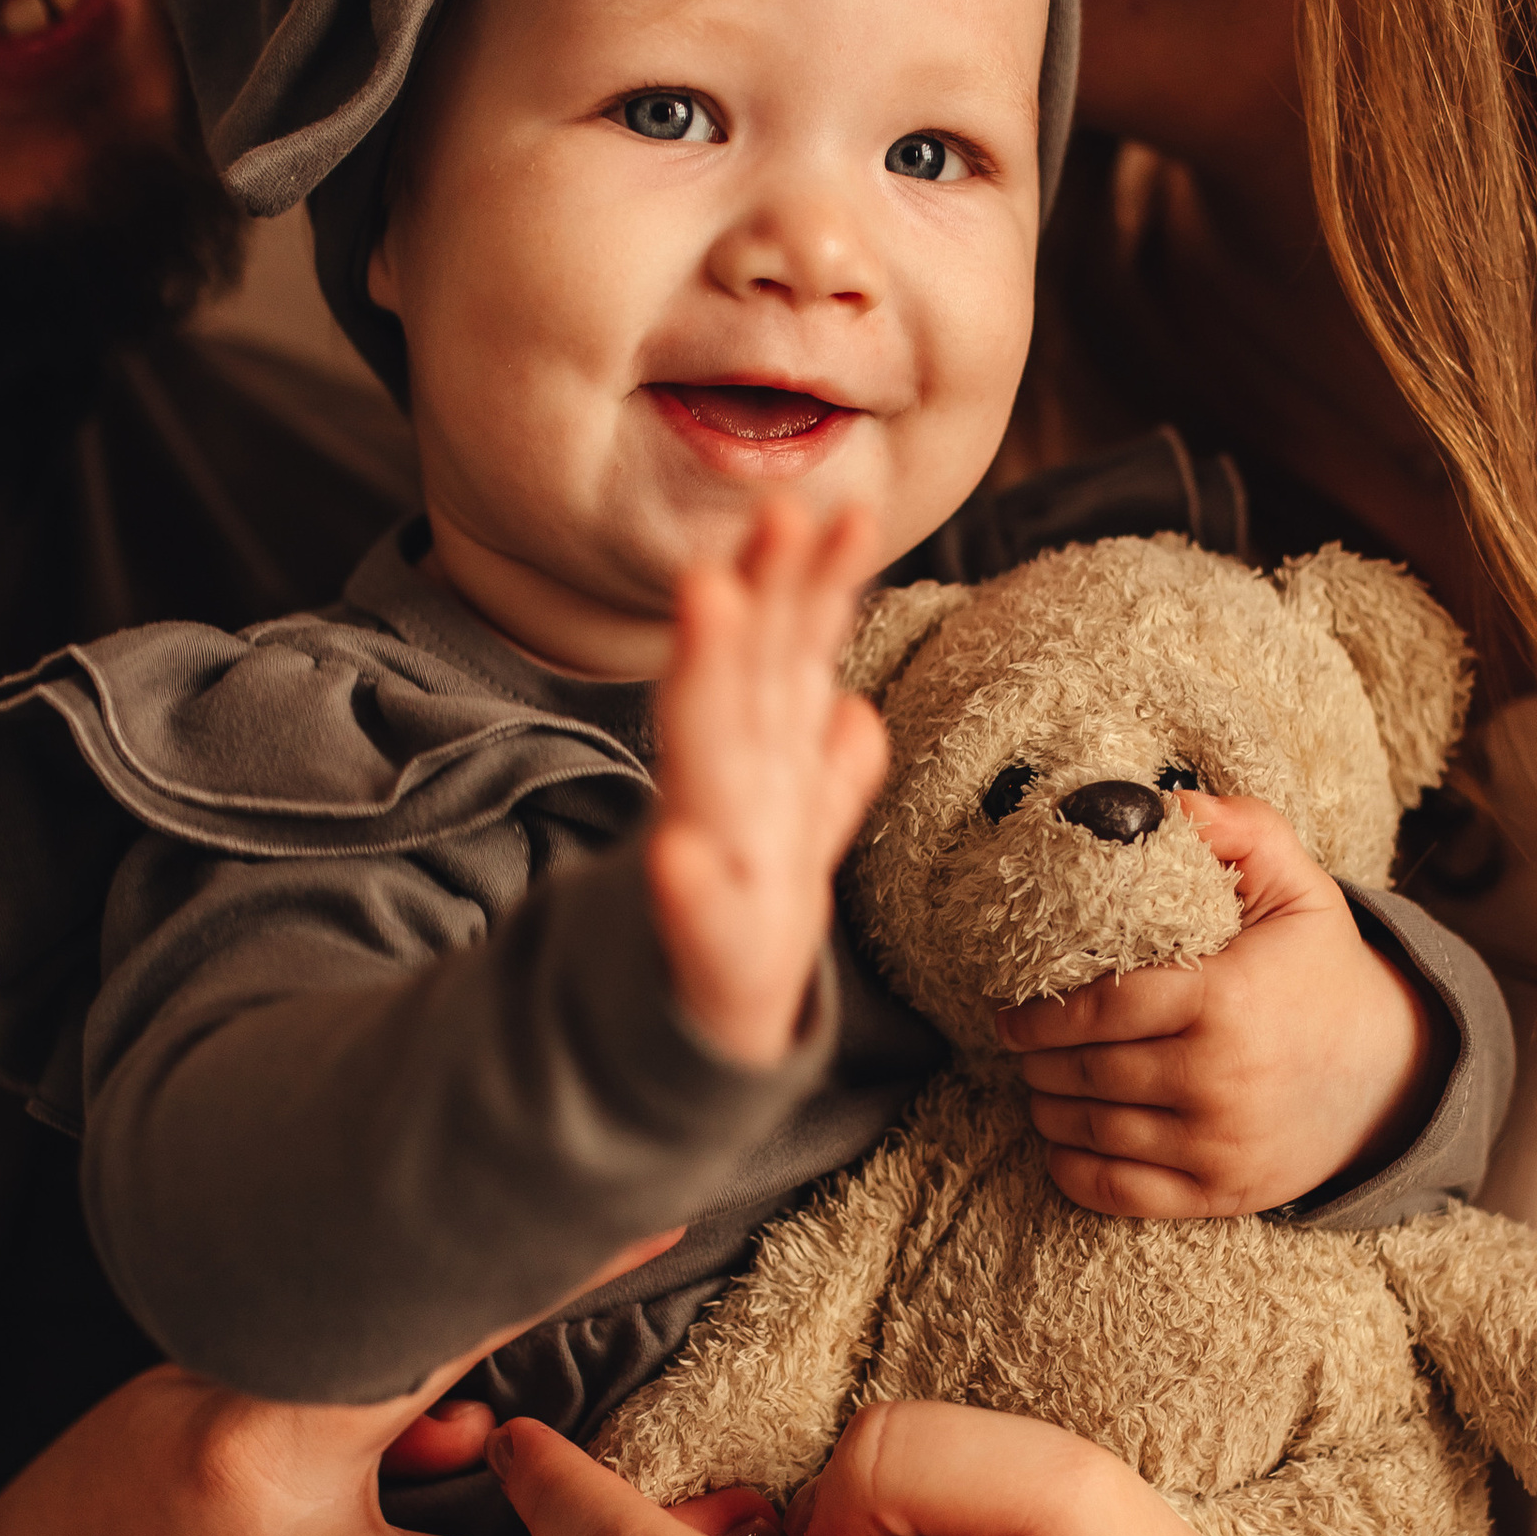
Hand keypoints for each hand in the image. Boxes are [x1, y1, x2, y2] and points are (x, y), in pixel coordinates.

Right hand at [649, 498, 887, 1066]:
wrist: (703, 1024)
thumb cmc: (751, 914)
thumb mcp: (798, 831)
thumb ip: (827, 769)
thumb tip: (856, 711)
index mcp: (763, 755)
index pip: (794, 655)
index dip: (821, 585)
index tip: (852, 511)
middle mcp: (730, 785)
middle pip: (744, 673)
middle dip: (759, 594)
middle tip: (779, 516)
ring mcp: (711, 855)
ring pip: (705, 751)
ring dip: (702, 671)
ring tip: (709, 597)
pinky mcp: (700, 939)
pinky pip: (693, 912)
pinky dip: (685, 886)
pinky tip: (680, 859)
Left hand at [1001, 793, 1437, 1215]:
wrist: (1390, 1074)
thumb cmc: (1322, 972)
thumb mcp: (1298, 886)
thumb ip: (1236, 829)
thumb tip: (1162, 803)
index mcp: (1226, 1001)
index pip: (1099, 1010)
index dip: (1040, 1014)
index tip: (1013, 1010)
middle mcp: (1219, 1081)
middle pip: (1084, 1073)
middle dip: (1037, 1059)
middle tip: (1023, 1043)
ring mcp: (1219, 1145)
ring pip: (1091, 1131)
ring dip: (1047, 1108)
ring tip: (1041, 1083)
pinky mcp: (1221, 1193)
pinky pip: (1117, 1193)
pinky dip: (1072, 1170)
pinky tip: (1062, 1141)